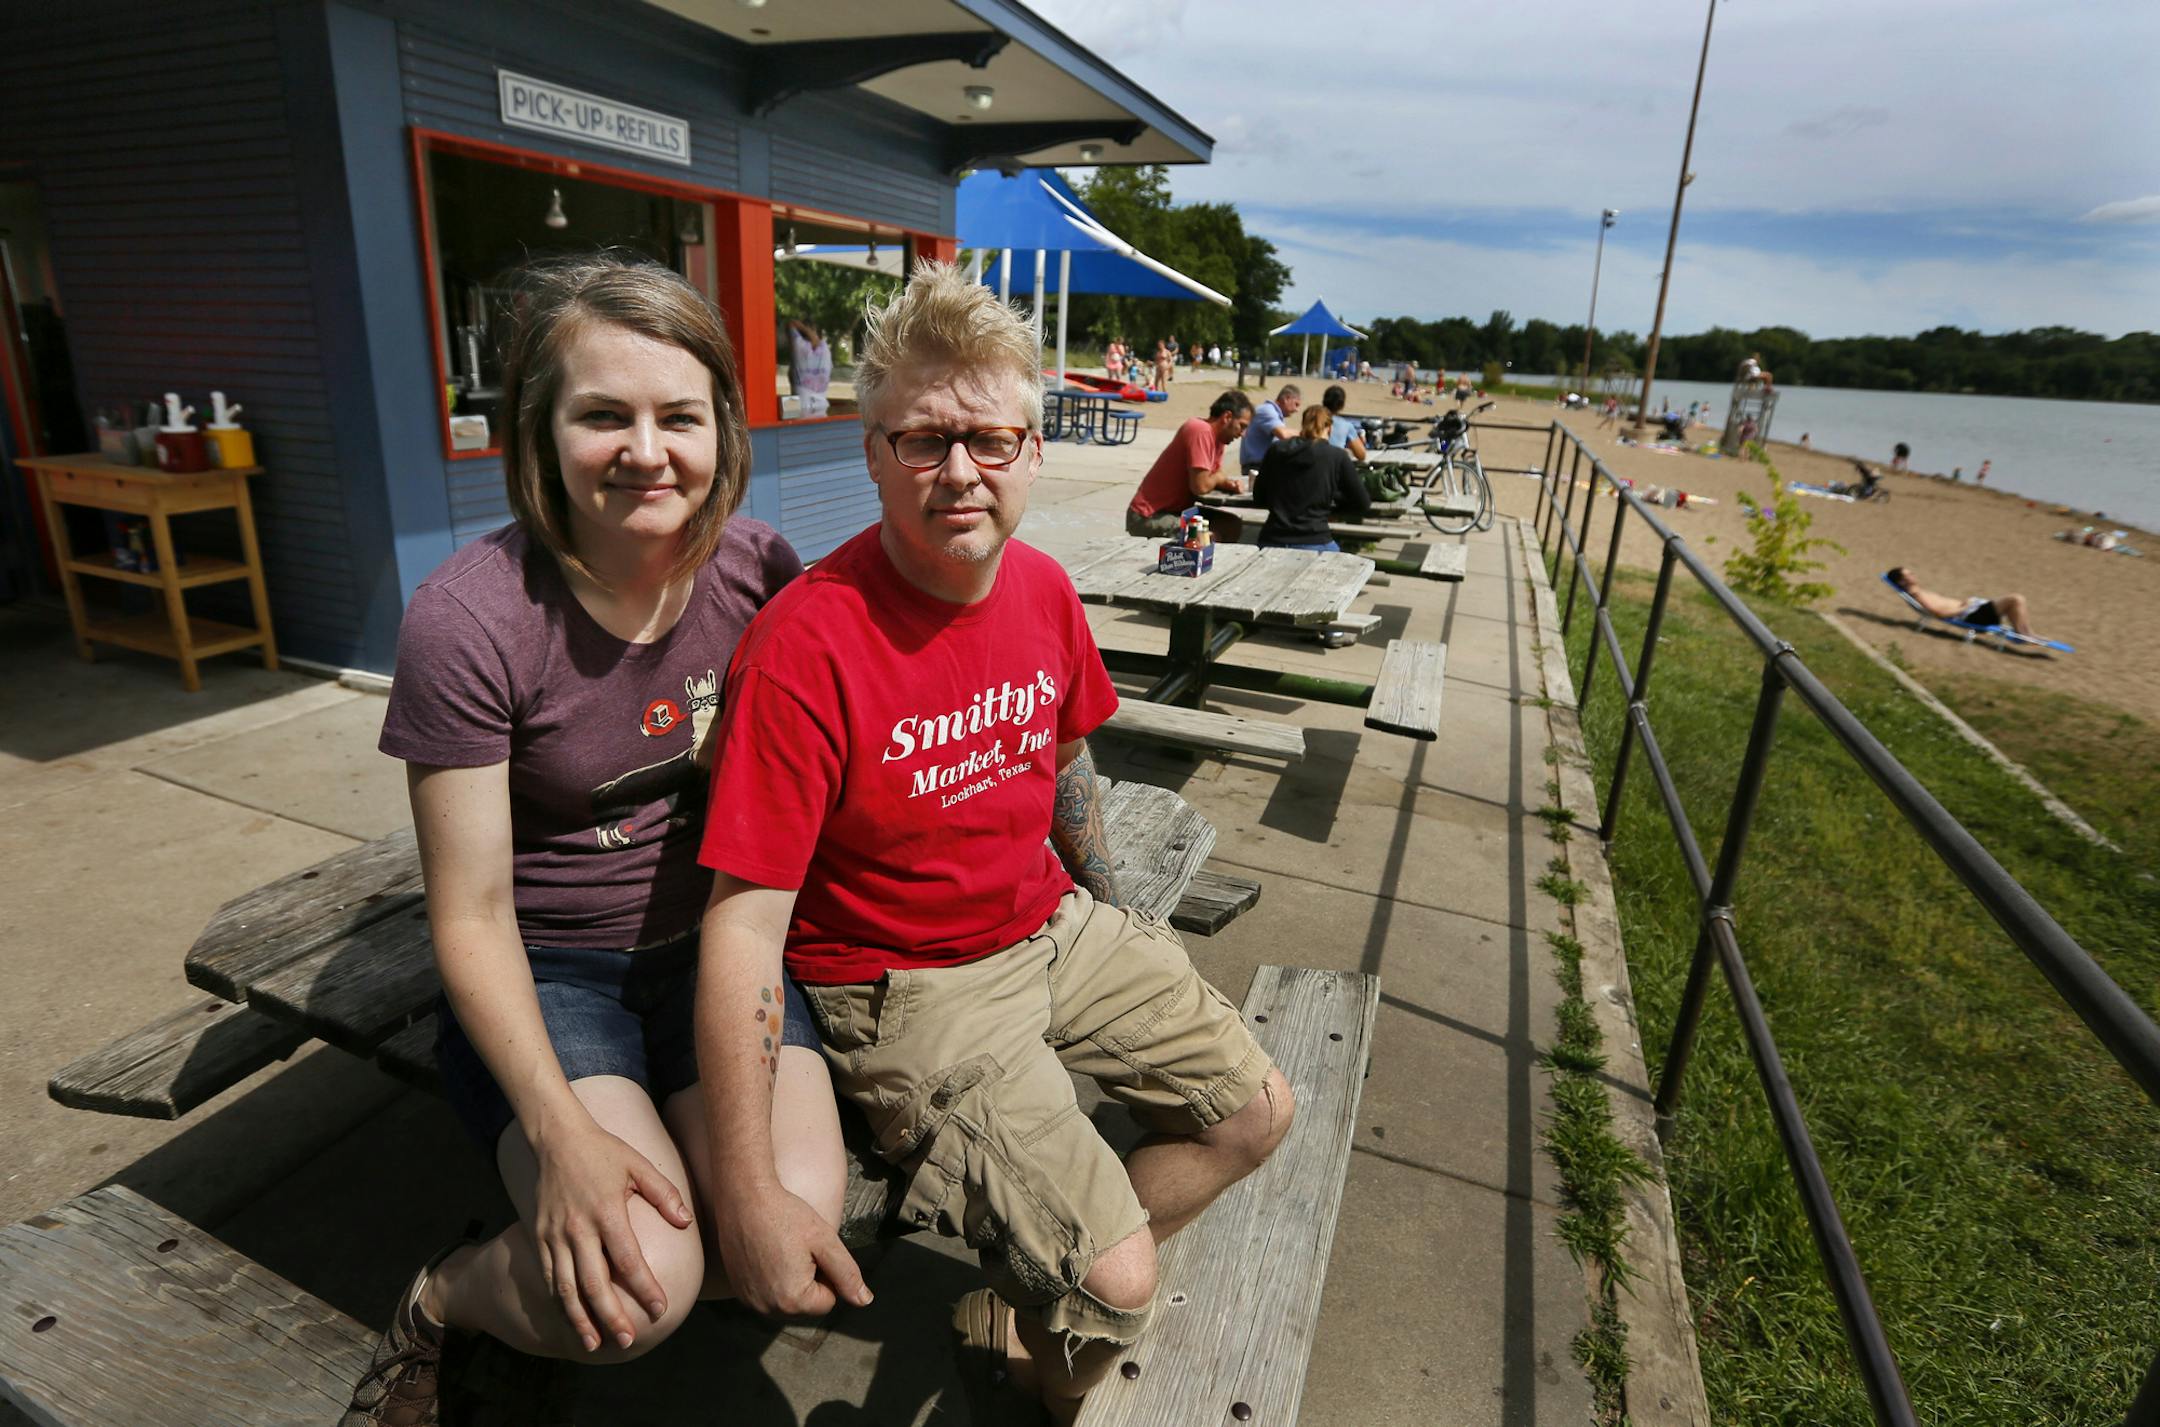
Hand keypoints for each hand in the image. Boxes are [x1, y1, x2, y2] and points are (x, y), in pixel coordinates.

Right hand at [529, 1121, 693, 1351]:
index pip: (628, 1260)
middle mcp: (578, 1228)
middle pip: (593, 1283)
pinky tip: (571, 1320)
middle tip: (627, 1341)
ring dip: (579, 1319)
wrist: (557, 1139)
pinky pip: (549, 1277)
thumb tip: (687, 1223)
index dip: (645, 1288)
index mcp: (607, 1211)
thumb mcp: (639, 1166)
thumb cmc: (604, 1151)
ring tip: (594, 1344)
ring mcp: (555, 1235)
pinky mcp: (539, 1236)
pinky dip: (559, 1302)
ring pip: (565, 1288)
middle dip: (610, 1316)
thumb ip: (665, 1194)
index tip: (659, 1310)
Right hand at [716, 1186, 872, 1318]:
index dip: (826, 1274)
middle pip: (806, 1305)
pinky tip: (766, 1254)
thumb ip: (847, 1274)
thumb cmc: (785, 1215)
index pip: (828, 1301)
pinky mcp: (738, 1291)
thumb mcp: (825, 1241)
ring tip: (781, 1250)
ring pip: (786, 1300)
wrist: (743, 1197)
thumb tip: (864, 1301)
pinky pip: (766, 1294)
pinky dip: (770, 1279)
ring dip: (789, 1281)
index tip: (812, 1250)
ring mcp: (749, 1301)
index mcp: (792, 1300)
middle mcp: (767, 1308)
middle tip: (796, 1249)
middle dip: (808, 1280)